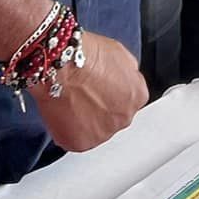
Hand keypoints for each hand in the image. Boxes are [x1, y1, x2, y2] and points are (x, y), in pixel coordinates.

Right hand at [38, 30, 147, 151]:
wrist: (62, 67)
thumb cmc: (86, 57)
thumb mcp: (120, 54)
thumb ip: (127, 73)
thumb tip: (123, 79)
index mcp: (137, 96)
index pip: (128, 100)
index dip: (111, 93)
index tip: (100, 89)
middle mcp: (124, 118)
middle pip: (113, 117)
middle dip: (99, 109)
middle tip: (83, 95)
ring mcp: (102, 133)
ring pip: (94, 130)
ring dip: (84, 121)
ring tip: (70, 102)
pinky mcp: (79, 143)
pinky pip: (72, 138)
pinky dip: (65, 129)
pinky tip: (61, 111)